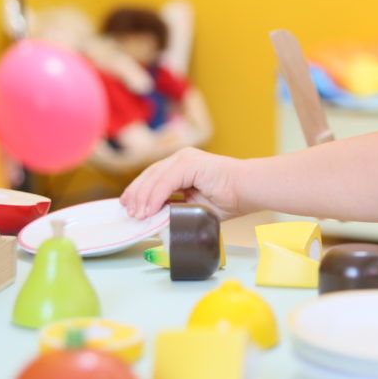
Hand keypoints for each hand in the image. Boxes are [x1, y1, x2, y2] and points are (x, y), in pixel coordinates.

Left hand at [120, 147, 240, 220]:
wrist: (249, 190)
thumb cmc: (231, 199)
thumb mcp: (195, 207)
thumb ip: (177, 209)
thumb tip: (158, 220)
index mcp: (184, 166)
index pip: (154, 177)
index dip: (139, 190)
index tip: (128, 204)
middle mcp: (182, 158)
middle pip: (150, 174)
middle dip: (136, 193)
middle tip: (128, 211)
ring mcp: (185, 158)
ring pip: (155, 177)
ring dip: (143, 198)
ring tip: (138, 214)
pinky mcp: (190, 162)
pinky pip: (166, 181)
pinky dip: (155, 196)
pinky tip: (149, 209)